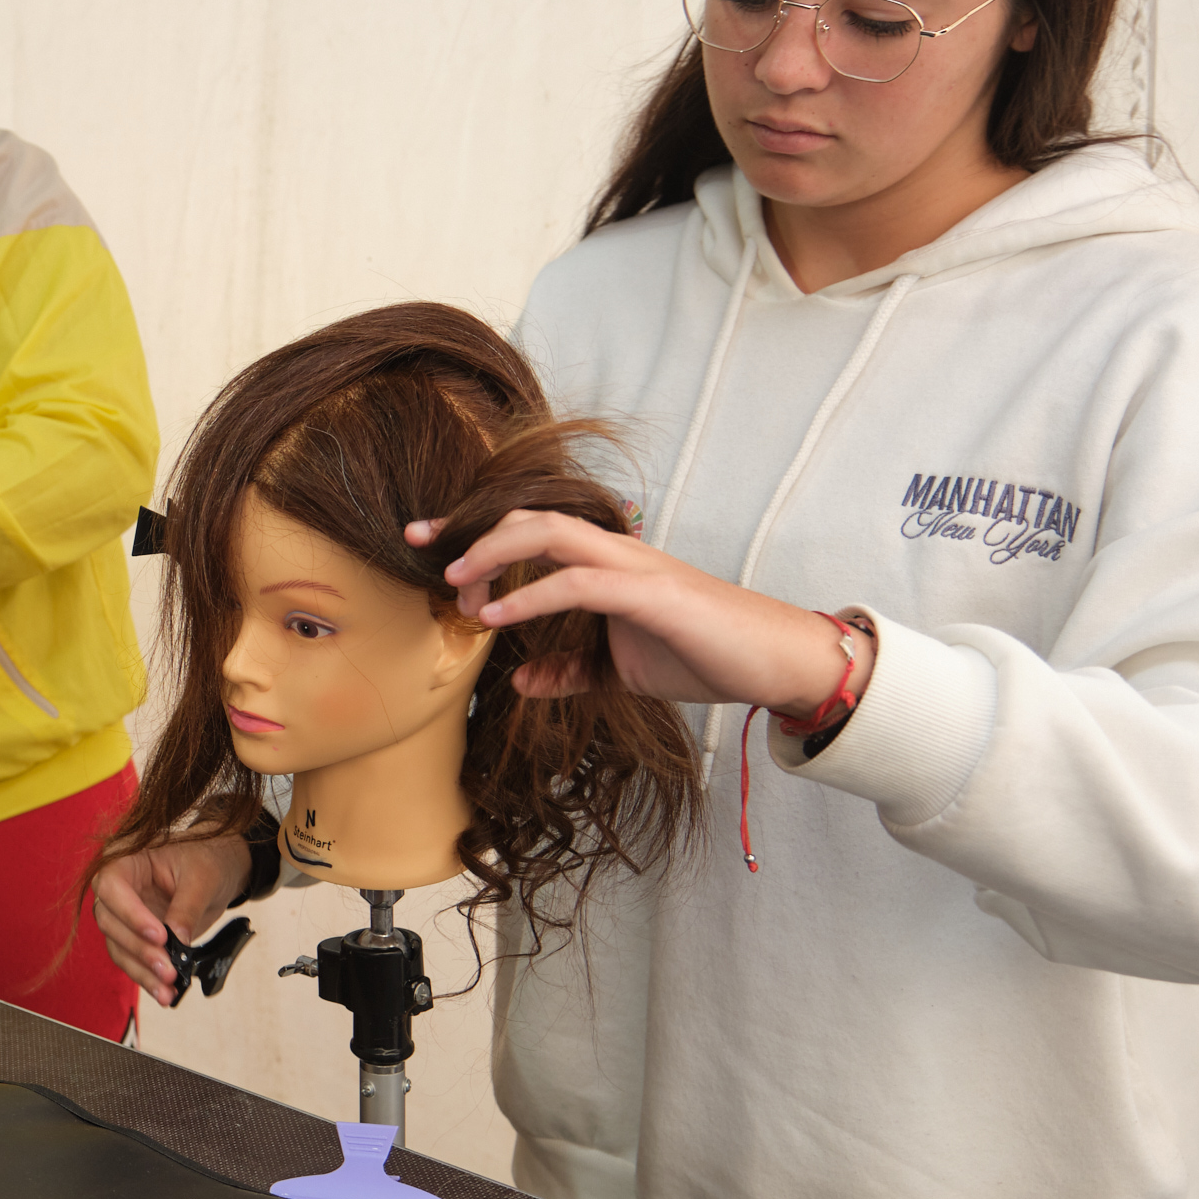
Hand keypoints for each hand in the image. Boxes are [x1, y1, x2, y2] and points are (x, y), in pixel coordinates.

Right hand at [93, 831, 249, 1007]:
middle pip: (111, 922)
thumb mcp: (202, 877)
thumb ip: (187, 908)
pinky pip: (133, 960)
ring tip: (167, 990)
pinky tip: (165, 993)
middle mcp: (117, 889)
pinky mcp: (136, 937)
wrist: (218, 867)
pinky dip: (148, 978)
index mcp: (125, 860)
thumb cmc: (207, 859)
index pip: (112, 888)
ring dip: (141, 972)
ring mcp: (124, 915)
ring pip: (118, 948)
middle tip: (168, 968)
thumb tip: (177, 940)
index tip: (159, 936)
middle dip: (139, 950)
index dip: (131, 914)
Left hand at [412, 511, 873, 711]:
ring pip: (549, 534)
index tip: (424, 545)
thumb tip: (521, 681)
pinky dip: (532, 598)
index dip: (475, 533)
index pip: (530, 530)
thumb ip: (570, 670)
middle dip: (470, 530)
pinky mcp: (651, 594)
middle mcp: (615, 551)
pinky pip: (579, 584)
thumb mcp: (619, 671)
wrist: (774, 663)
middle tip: (426, 557)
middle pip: (529, 517)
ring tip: (456, 586)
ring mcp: (633, 567)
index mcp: (604, 562)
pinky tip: (498, 620)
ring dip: (494, 555)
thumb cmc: (704, 655)